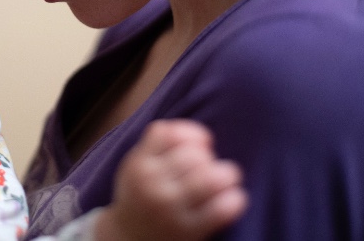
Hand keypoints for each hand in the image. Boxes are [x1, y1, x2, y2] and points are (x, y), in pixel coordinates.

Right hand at [96, 120, 247, 240]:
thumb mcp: (137, 163)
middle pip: (194, 156)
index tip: (201, 145)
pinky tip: (233, 198)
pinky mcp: (188, 232)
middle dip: (208, 158)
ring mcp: (170, 211)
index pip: (172, 134)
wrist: (128, 238)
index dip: (193, 134)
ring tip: (227, 178)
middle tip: (209, 167)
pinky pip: (222, 209)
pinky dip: (234, 199)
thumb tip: (205, 138)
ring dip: (227, 175)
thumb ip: (160, 142)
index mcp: (139, 165)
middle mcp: (152, 187)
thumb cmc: (141, 192)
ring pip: (211, 179)